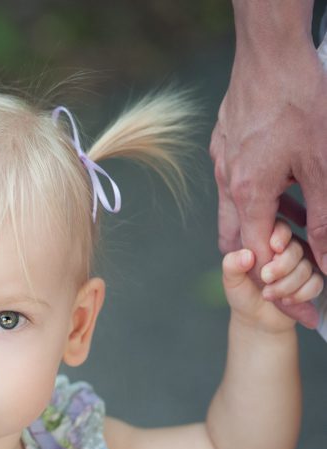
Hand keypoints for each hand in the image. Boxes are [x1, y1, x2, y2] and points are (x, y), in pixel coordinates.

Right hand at [209, 9, 326, 328]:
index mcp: (247, 192)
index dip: (275, 286)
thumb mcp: (322, 165)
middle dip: (257, 261)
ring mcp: (222, 160)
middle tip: (287, 271)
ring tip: (292, 227)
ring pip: (233, 208)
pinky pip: (235, 181)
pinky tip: (282, 183)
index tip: (294, 308)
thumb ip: (321, 218)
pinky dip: (256, 195)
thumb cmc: (299, 100)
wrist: (269, 50)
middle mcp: (226, 180)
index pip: (254, 256)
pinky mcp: (225, 142)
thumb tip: (326, 260)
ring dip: (259, 225)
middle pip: (232, 239)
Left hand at [223, 220, 323, 333]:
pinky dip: (301, 294)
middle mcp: (287, 249)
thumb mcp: (231, 280)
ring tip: (268, 294)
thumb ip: (232, 265)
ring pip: (306, 268)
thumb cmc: (243, 293)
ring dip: (287, 285)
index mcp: (266, 242)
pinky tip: (286, 300)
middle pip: (296, 249)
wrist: (256, 317)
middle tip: (265, 279)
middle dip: (281, 267)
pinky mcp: (312, 280)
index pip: (280, 228)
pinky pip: (316, 283)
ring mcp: (302, 264)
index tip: (273, 248)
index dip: (280, 236)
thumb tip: (246, 255)